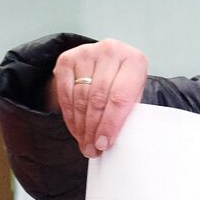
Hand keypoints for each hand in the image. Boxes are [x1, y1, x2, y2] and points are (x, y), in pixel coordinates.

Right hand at [49, 39, 147, 157]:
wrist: (106, 62)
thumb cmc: (123, 83)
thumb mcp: (133, 95)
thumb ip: (125, 114)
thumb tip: (109, 142)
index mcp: (134, 61)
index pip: (120, 98)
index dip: (110, 124)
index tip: (104, 144)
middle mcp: (111, 51)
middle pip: (98, 99)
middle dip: (93, 129)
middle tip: (92, 148)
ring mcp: (87, 52)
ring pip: (80, 98)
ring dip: (81, 125)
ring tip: (84, 142)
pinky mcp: (67, 59)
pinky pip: (65, 93)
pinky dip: (69, 115)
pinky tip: (75, 129)